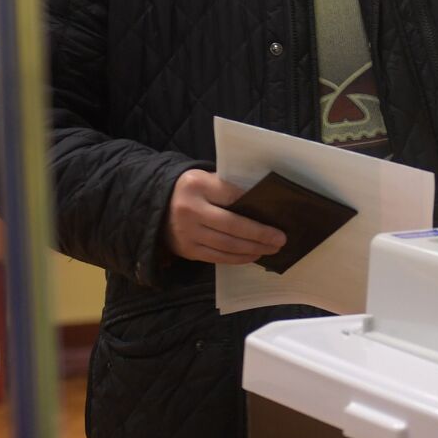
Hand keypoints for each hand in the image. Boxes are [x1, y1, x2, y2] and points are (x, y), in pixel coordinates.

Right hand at [162, 169, 285, 263]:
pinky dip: (238, 258)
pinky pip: (217, 257)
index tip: (276, 215)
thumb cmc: (191, 190)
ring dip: (252, 249)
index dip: (255, 208)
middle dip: (260, 234)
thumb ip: (228, 189)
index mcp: (197, 186)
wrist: (157, 205)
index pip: (233, 197)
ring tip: (271, 249)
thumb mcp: (207, 180)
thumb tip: (261, 204)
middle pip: (232, 225)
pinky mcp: (187, 250)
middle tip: (281, 239)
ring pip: (226, 245)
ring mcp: (187, 233)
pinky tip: (253, 255)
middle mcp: (190, 211)